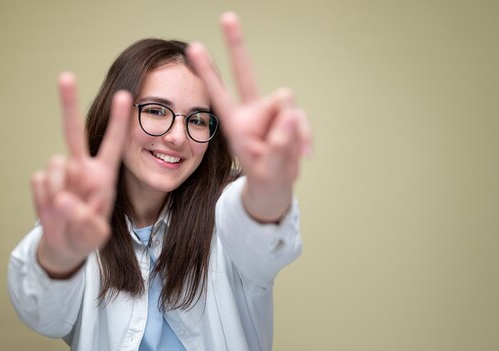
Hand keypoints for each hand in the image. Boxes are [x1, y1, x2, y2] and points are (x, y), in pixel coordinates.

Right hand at [32, 73, 131, 277]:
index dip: (118, 120)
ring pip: (55, 165)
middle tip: (65, 76)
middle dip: (68, 103)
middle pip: (73, 131)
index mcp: (104, 174)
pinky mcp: (42, 181)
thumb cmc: (88, 233)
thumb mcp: (97, 233)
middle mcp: (81, 167)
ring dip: (61, 189)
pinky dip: (45, 200)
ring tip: (68, 209)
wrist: (66, 245)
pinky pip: (40, 182)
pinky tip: (54, 210)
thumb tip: (63, 198)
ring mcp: (61, 173)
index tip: (125, 95)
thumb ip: (86, 219)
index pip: (113, 143)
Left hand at [187, 12, 312, 222]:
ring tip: (290, 155)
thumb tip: (290, 115)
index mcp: (235, 125)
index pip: (219, 95)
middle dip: (237, 46)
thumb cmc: (265, 177)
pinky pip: (300, 117)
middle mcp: (252, 112)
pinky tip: (302, 152)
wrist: (277, 186)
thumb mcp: (269, 170)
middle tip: (227, 17)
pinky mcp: (288, 116)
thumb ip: (278, 145)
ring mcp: (271, 113)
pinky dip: (305, 135)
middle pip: (246, 74)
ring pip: (287, 104)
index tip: (193, 48)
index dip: (208, 73)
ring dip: (293, 132)